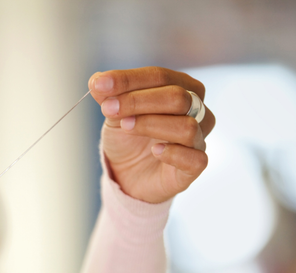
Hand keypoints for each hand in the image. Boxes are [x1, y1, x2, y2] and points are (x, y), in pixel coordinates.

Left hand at [88, 67, 215, 203]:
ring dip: (152, 124)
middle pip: (178, 97)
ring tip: (126, 127)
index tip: (99, 85)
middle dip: (138, 100)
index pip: (160, 76)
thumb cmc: (127, 137)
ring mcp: (198, 138)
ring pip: (186, 126)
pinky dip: (174, 153)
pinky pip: (195, 159)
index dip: (128, 79)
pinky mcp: (195, 166)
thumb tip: (98, 81)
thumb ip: (109, 96)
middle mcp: (196, 110)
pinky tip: (155, 151)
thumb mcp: (114, 113)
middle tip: (108, 109)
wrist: (126, 173)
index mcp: (182, 87)